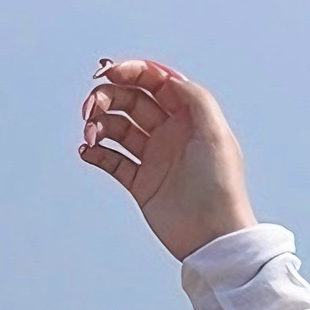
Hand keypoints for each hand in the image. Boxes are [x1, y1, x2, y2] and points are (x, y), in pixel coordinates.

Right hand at [78, 58, 255, 262]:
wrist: (213, 237)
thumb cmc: (221, 188)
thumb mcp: (216, 136)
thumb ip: (195, 99)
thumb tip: (169, 78)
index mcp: (190, 118)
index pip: (156, 82)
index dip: (131, 71)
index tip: (107, 72)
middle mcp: (171, 133)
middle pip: (130, 100)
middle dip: (106, 97)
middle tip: (90, 108)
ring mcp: (155, 157)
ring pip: (116, 127)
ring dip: (98, 124)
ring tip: (90, 135)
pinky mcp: (141, 182)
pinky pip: (111, 159)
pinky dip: (96, 152)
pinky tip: (89, 151)